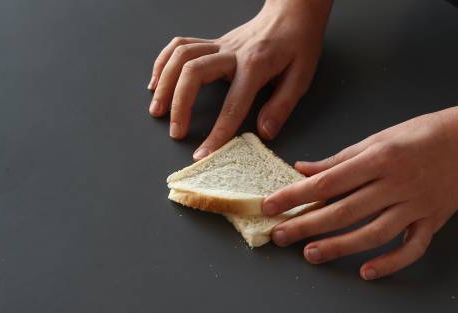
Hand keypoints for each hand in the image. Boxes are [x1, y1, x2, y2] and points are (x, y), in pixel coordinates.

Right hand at [148, 0, 331, 159]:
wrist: (291, 12)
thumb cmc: (298, 45)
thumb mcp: (301, 77)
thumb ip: (282, 105)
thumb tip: (264, 133)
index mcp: (255, 66)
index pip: (233, 105)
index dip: (217, 133)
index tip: (203, 154)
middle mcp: (232, 53)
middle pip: (194, 73)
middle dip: (180, 105)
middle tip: (176, 131)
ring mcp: (219, 45)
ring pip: (181, 56)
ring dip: (164, 83)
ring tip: (157, 109)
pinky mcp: (212, 42)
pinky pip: (180, 46)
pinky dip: (163, 63)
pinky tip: (156, 83)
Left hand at [262, 70, 457, 279]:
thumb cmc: (425, 132)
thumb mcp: (380, 137)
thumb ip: (340, 158)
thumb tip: (303, 170)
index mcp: (379, 157)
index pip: (328, 182)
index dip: (295, 196)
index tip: (269, 206)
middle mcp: (396, 183)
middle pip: (343, 211)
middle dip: (306, 225)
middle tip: (280, 236)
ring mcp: (416, 205)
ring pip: (372, 233)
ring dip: (338, 246)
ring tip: (310, 255)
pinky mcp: (433, 221)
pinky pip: (411, 249)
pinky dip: (389, 263)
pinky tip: (364, 272)